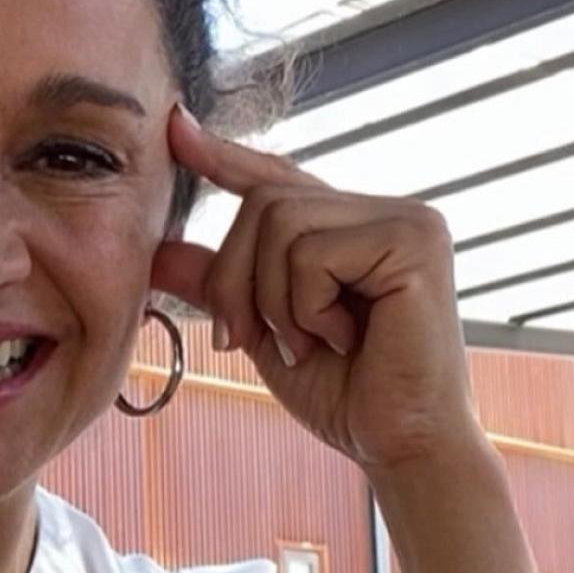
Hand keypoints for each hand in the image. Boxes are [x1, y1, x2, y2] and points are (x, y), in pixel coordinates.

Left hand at [150, 104, 486, 469]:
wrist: (398, 446)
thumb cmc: (343, 392)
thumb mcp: (262, 329)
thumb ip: (219, 284)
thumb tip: (158, 251)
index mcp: (349, 224)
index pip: (275, 178)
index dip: (222, 156)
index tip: (174, 126)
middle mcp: (382, 209)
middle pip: (261, 204)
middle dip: (237, 280)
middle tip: (254, 339)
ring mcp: (405, 219)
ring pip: (279, 224)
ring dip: (273, 301)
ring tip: (310, 341)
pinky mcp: (415, 239)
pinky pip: (311, 254)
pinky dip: (307, 308)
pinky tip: (345, 339)